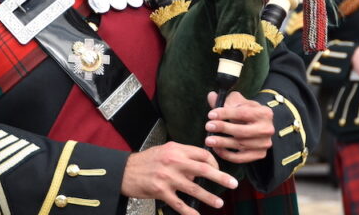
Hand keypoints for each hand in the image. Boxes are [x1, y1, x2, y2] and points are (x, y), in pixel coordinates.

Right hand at [121, 142, 237, 214]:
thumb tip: (198, 171)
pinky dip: (190, 212)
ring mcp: (167, 178)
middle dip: (221, 178)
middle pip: (203, 169)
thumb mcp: (164, 151)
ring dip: (209, 197)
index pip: (202, 154)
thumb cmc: (146, 161)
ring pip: (194, 188)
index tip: (219, 170)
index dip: (214, 162)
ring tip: (219, 203)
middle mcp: (173, 162)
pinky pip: (179, 204)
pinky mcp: (161, 192)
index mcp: (175, 149)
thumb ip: (182, 157)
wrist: (124, 171)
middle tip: (233, 184)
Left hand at [205, 91, 273, 163]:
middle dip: (223, 128)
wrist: (258, 124)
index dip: (225, 114)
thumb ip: (225, 100)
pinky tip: (217, 148)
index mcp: (264, 113)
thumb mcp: (239, 102)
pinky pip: (241, 158)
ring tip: (208, 140)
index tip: (211, 115)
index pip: (242, 113)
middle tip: (208, 126)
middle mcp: (267, 129)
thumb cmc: (246, 111)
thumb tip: (211, 96)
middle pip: (242, 131)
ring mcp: (264, 143)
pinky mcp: (260, 155)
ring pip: (241, 145)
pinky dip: (227, 155)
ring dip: (222, 143)